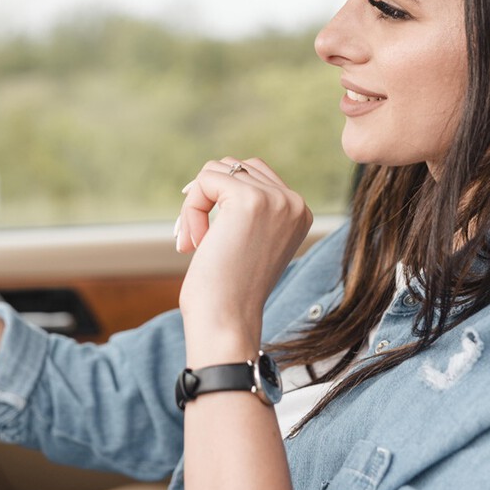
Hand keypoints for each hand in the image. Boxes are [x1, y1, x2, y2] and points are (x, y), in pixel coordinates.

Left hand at [175, 157, 311, 365]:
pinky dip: (190, 209)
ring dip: (195, 205)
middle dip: (206, 199)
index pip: (252, 175)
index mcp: (299, 212)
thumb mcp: (248, 241)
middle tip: (194, 240)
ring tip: (193, 242)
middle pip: (234, 167)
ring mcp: (275, 199)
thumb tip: (218, 171)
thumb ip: (246, 208)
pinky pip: (205, 180)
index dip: (219, 199)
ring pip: (217, 170)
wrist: (227, 321)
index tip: (206, 237)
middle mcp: (294, 202)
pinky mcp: (250, 199)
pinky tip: (193, 241)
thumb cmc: (228, 291)